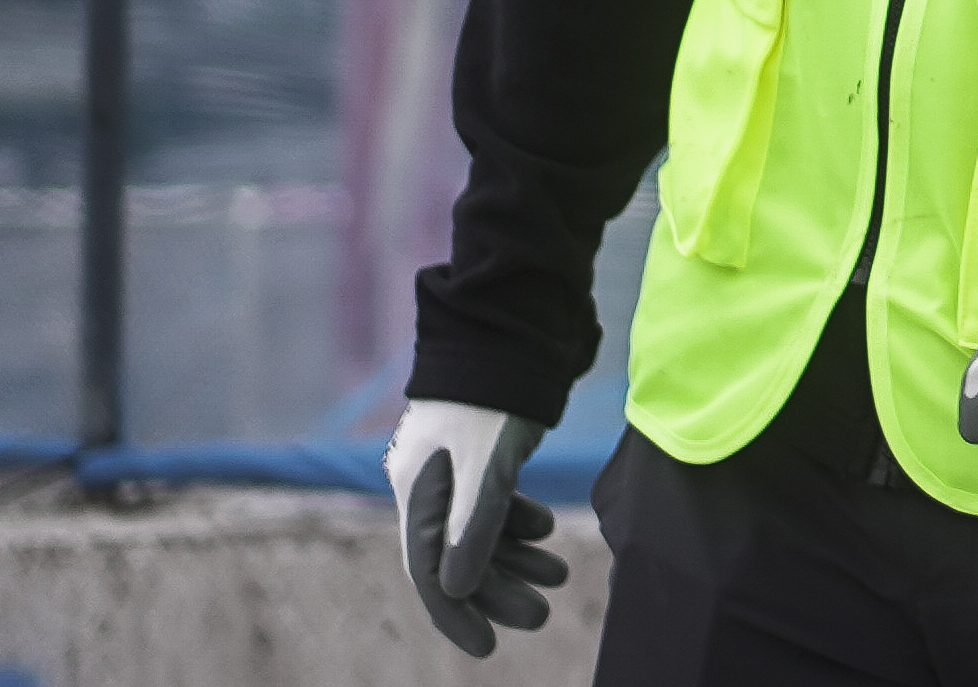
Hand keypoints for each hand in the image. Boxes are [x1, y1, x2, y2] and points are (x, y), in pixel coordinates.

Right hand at [386, 397, 564, 657]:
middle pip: (459, 556)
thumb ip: (473, 528)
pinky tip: (546, 533)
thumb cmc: (491, 397)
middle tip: (542, 613)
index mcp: (417, 492)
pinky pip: (494, 505)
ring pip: (481, 533)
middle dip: (499, 589)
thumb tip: (458, 590)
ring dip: (517, 559)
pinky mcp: (481, 456)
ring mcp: (455, 471)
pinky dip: (519, 524)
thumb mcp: (485, 466)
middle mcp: (429, 486)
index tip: (488, 647)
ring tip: (560, 576)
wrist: (507, 330)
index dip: (458, 614)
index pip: (430, 572)